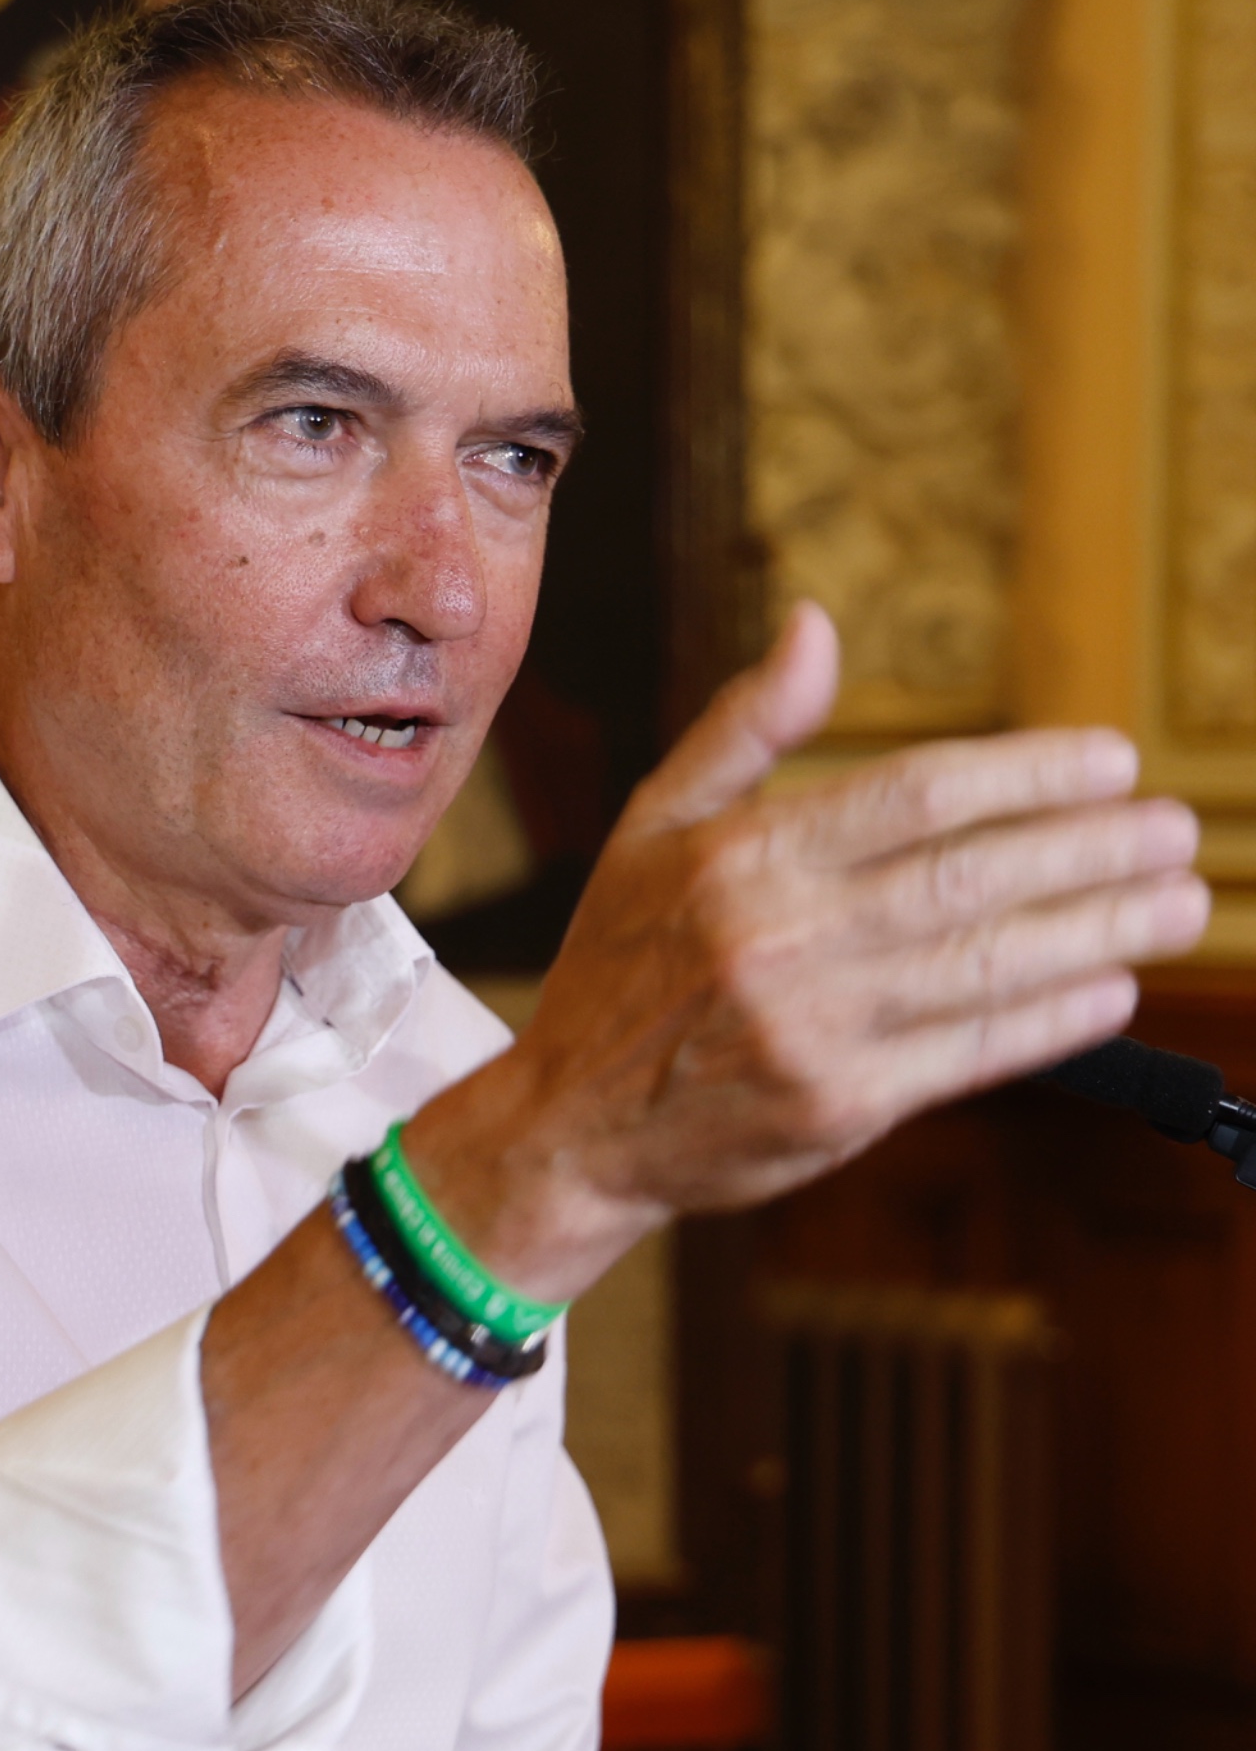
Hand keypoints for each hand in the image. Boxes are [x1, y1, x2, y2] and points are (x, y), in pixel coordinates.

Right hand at [412, 603, 1209, 1298]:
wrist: (573, 1124)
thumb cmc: (620, 966)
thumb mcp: (652, 826)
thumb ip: (743, 727)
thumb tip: (815, 626)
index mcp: (740, 856)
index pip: (913, 796)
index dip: (1025, 775)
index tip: (1108, 761)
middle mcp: (778, 937)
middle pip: (967, 878)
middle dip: (1088, 849)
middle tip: (1175, 827)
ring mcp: (812, 1028)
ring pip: (984, 966)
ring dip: (1098, 930)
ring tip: (1178, 901)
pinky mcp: (838, 1107)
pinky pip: (969, 1055)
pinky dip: (1049, 1021)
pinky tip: (1111, 989)